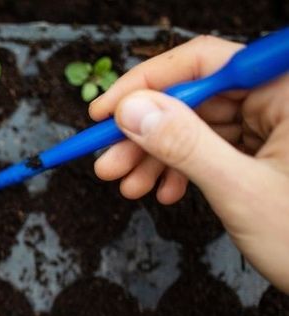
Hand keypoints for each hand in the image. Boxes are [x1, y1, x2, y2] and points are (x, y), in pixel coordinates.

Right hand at [89, 35, 288, 290]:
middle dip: (145, 133)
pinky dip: (181, 170)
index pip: (204, 63)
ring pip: (197, 127)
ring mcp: (275, 127)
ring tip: (128, 186)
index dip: (148, 83)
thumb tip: (133, 111)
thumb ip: (185, 145)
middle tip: (107, 162)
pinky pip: (211, 149)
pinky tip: (163, 192)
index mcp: (287, 91)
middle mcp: (281, 101)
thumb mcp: (240, 190)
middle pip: (195, 98)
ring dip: (156, 157)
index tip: (106, 111)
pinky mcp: (267, 153)